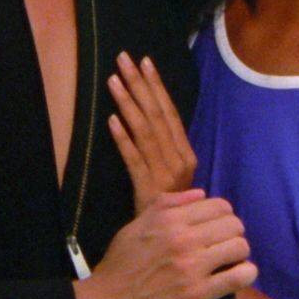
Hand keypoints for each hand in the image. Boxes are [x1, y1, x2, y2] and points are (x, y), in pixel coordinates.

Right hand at [74, 190, 256, 298]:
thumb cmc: (118, 267)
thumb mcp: (134, 227)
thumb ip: (166, 206)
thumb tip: (200, 194)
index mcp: (168, 219)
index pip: (219, 206)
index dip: (223, 216)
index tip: (217, 229)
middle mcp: (183, 238)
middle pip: (234, 225)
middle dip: (233, 234)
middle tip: (223, 247)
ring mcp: (192, 267)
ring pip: (240, 247)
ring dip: (239, 255)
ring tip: (228, 263)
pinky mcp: (198, 295)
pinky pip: (239, 277)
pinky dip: (245, 275)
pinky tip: (237, 277)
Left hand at [106, 53, 195, 213]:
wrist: (174, 240)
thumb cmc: (170, 203)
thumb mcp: (173, 172)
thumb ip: (165, 145)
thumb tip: (150, 112)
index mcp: (185, 152)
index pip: (170, 111)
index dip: (156, 85)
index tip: (144, 61)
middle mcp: (178, 159)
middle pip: (157, 115)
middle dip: (139, 84)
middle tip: (123, 59)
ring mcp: (164, 173)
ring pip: (144, 132)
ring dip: (128, 103)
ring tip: (114, 80)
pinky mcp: (147, 188)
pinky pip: (133, 159)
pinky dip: (123, 138)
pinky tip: (112, 120)